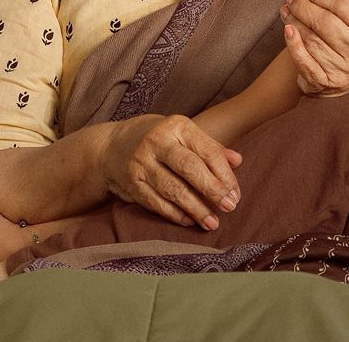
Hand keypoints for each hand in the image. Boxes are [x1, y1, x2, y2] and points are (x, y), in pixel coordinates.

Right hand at [102, 115, 241, 230]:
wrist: (110, 146)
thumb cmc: (158, 139)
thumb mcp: (182, 134)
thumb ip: (210, 147)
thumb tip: (238, 160)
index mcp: (176, 126)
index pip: (206, 151)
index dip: (224, 174)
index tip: (235, 194)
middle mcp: (157, 142)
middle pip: (189, 168)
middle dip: (212, 190)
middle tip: (229, 207)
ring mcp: (141, 163)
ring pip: (172, 189)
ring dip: (195, 208)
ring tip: (212, 222)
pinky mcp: (130, 183)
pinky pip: (155, 202)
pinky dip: (174, 214)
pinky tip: (189, 221)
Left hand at [281, 0, 348, 96]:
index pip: (345, 6)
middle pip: (326, 23)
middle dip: (304, 7)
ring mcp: (343, 70)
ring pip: (312, 40)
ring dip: (294, 21)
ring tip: (286, 10)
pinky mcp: (325, 83)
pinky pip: (305, 62)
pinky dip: (294, 45)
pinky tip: (287, 30)